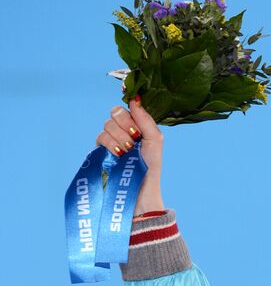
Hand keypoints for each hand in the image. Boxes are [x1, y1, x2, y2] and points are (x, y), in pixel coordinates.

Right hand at [95, 97, 164, 214]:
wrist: (140, 187)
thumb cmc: (150, 166)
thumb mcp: (155, 140)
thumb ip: (145, 119)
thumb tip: (135, 98)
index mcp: (137, 125)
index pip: (129, 106)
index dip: (130, 107)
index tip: (134, 112)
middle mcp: (124, 130)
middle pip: (116, 111)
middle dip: (126, 124)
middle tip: (135, 138)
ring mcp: (112, 139)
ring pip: (108, 123)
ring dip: (120, 137)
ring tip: (129, 151)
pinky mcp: (101, 149)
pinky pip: (101, 136)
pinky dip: (111, 144)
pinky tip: (119, 154)